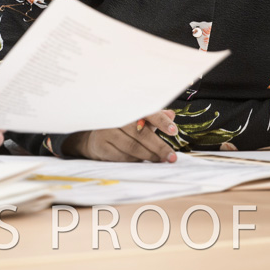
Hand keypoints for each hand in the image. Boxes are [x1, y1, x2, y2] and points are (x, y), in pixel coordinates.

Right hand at [63, 110, 178, 162]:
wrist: (96, 137)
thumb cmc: (123, 128)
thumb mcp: (139, 120)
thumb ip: (156, 117)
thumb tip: (171, 115)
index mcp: (128, 108)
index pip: (147, 112)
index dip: (161, 121)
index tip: (173, 131)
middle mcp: (116, 117)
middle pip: (140, 133)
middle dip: (159, 146)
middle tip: (172, 157)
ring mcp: (106, 131)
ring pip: (132, 146)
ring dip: (149, 155)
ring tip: (160, 160)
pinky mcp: (101, 145)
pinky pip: (122, 156)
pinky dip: (135, 160)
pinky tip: (142, 161)